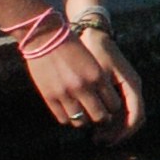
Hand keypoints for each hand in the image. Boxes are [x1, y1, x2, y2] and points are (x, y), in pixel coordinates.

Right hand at [27, 25, 137, 141]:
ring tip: (82, 115)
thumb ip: (98, 81)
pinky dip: (68, 119)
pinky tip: (68, 112)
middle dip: (101, 119)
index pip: (114, 105)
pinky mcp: (50, 97)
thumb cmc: (70, 47)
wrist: (45, 37)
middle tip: (97, 116)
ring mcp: (66, 94)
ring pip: (81, 122)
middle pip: (100, 117)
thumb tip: (103, 103)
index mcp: (98, 76)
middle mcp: (84, 87)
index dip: (112, 109)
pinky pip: (63, 119)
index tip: (108, 108)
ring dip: (83, 121)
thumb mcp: (91, 62)